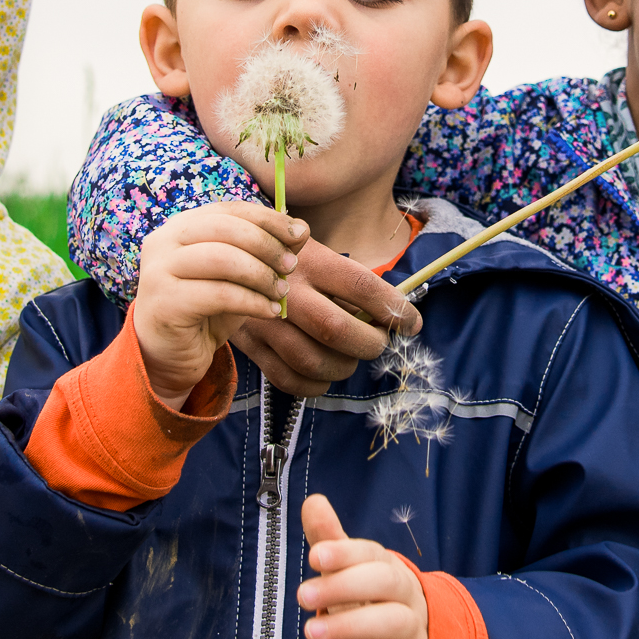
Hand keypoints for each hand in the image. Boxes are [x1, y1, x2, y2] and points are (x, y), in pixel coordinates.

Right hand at [133, 203, 300, 407]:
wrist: (170, 357)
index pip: (230, 209)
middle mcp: (163, 241)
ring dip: (260, 274)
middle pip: (226, 229)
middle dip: (266, 245)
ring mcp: (158, 270)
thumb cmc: (206, 312)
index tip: (299, 234)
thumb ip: (265, 252)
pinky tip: (271, 312)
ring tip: (281, 292)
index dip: (268, 219)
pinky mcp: (164, 301)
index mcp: (181, 226)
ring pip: (222, 259)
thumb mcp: (240, 279)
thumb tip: (301, 230)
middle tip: (291, 266)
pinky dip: (252, 302)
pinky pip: (219, 294)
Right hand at [231, 239, 423, 397]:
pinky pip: (288, 380)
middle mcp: (285, 290)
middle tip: (378, 340)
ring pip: (313, 360)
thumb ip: (353, 284)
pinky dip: (315, 384)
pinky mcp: (250, 346)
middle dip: (370, 343)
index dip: (394, 309)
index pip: (362, 286)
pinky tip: (325, 372)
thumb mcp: (318, 253)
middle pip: (336, 329)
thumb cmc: (289, 261)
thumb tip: (399, 316)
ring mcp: (263, 320)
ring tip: (350, 356)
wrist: (227, 260)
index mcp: (310, 260)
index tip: (411, 322)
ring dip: (344, 366)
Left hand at [297, 494, 429, 638]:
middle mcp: (407, 595)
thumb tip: (312, 501)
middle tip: (302, 595)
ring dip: (350, 625)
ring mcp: (414, 631)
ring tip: (311, 631)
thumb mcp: (348, 574)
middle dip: (345, 585)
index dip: (345, 552)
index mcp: (388, 567)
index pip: (373, 553)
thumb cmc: (369, 604)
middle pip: (387, 581)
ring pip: (395, 622)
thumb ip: (329, 541)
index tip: (314, 557)